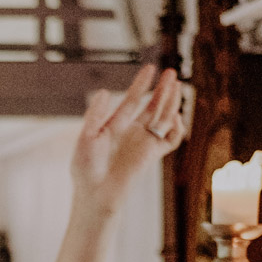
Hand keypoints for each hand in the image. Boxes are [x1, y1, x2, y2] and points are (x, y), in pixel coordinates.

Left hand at [72, 65, 184, 213]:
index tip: (150, 68)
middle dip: (162, 90)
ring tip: (176, 86)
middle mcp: (132, 133)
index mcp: (116, 126)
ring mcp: (143, 143)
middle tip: (171, 73)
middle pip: (152, 106)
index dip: (141, 84)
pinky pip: (171, 140)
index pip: (132, 100)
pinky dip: (176, 128)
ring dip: (171, 102)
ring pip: (163, 118)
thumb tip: (102, 92)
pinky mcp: (152, 155)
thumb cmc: (85, 169)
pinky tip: (174, 116)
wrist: (95, 193)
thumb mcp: (86, 137)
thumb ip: (96, 115)